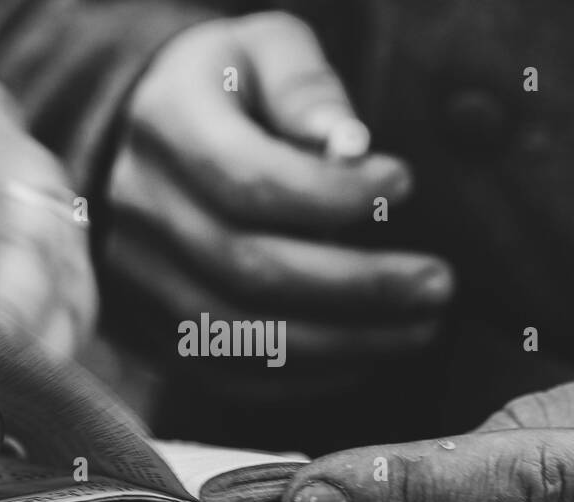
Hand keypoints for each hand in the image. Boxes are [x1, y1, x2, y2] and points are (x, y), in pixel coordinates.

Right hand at [103, 12, 451, 396]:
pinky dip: (305, 378)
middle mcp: (139, 208)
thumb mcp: (265, 52)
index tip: (403, 184)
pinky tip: (366, 357)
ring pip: (242, 336)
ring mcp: (136, 279)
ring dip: (345, 343)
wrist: (139, 139)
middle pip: (251, 269)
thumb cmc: (226, 88)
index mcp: (166, 125)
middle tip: (437, 285)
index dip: (335, 197)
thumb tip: (351, 147)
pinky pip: (228, 374)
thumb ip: (307, 89)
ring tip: (420, 327)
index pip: (250, 181)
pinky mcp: (150, 331)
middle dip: (360, 286)